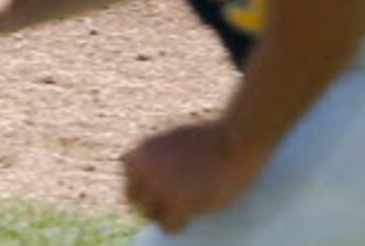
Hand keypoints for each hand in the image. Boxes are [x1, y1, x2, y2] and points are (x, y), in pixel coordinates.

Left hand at [122, 119, 266, 232]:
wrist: (237, 139)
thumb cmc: (213, 137)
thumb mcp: (176, 138)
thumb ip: (158, 155)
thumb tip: (147, 175)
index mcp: (143, 149)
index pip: (127, 171)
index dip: (144, 180)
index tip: (162, 182)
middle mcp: (144, 168)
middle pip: (131, 197)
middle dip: (149, 200)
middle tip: (172, 200)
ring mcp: (160, 187)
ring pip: (149, 214)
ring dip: (166, 212)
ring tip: (189, 203)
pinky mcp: (178, 204)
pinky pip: (169, 226)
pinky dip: (181, 223)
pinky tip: (197, 210)